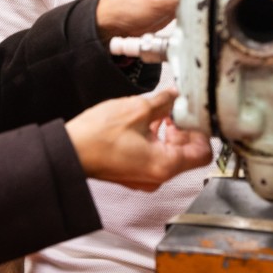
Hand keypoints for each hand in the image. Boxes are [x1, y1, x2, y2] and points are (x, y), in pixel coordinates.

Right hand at [66, 89, 212, 190]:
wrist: (69, 151)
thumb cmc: (97, 137)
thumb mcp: (137, 109)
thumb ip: (164, 101)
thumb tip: (175, 95)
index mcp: (165, 165)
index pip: (203, 153)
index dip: (203, 131)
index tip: (196, 115)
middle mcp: (158, 176)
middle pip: (188, 153)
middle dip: (185, 128)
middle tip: (178, 109)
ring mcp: (145, 177)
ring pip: (171, 153)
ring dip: (171, 132)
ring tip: (162, 111)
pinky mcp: (134, 172)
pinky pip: (155, 156)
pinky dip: (157, 139)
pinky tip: (149, 120)